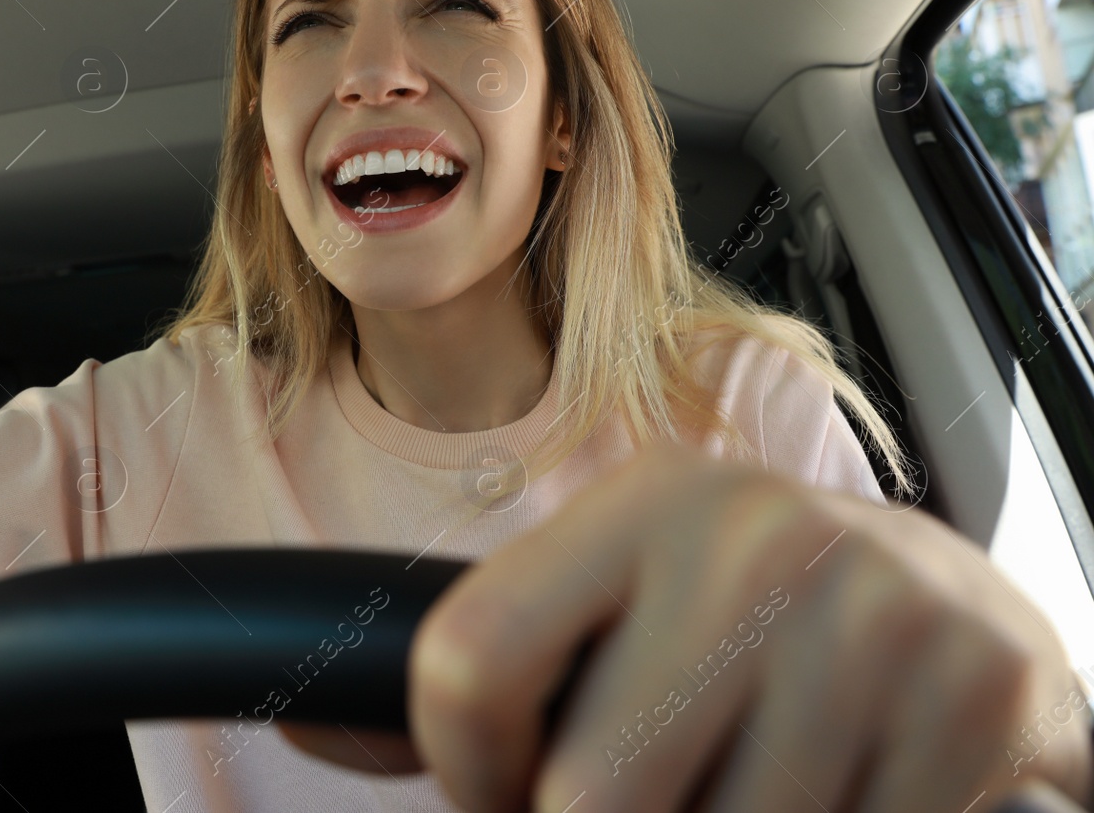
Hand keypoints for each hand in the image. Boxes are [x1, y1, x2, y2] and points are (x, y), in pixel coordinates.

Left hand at [394, 443, 1093, 811]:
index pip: (470, 656)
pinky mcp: (974, 697)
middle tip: (646, 798)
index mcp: (640, 502)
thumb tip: (311, 708)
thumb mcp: (620, 598)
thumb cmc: (748, 619)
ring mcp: (871, 614)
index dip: (463, 769)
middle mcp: (751, 538)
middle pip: (589, 797)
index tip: (494, 786)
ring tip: (744, 783)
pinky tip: (833, 791)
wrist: (952, 611)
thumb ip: (498, 660)